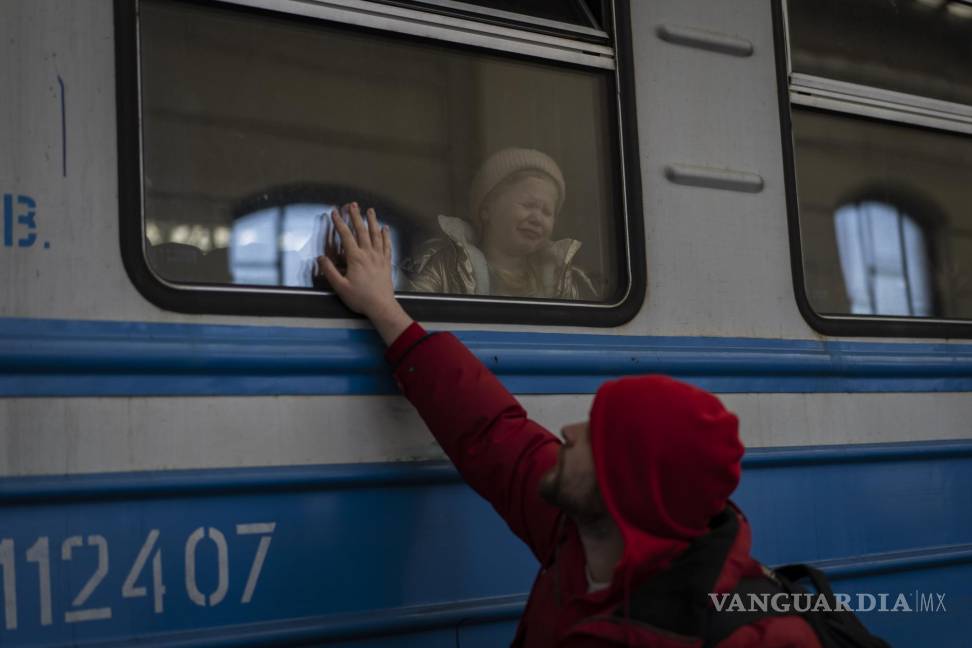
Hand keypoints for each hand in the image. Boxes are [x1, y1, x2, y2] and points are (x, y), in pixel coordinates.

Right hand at [317, 203, 412, 342]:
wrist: (382, 306)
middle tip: (353, 204)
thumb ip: (330, 271)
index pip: (346, 236)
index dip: (339, 223)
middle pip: (362, 231)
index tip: (334, 212)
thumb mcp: (340, 287)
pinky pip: (387, 245)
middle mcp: (368, 254)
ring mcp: (379, 257)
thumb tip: (321, 258)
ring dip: (372, 221)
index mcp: (355, 258)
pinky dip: (386, 235)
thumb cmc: (360, 298)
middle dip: (356, 216)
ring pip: (376, 235)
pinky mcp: (387, 263)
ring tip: (370, 210)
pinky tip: (385, 228)